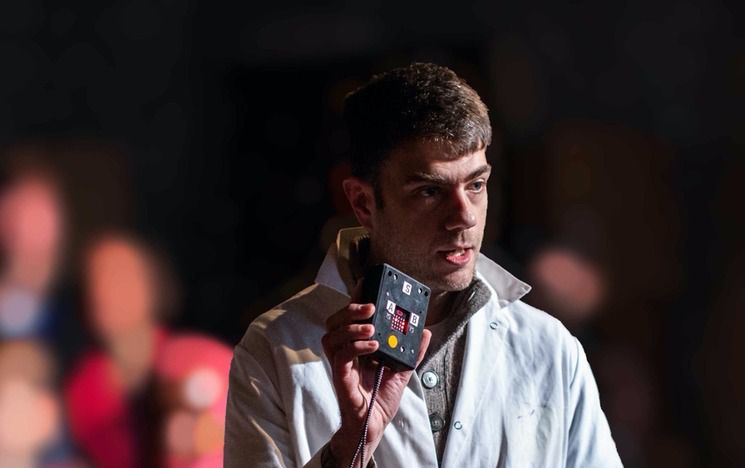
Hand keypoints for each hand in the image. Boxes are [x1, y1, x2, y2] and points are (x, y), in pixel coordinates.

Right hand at [321, 284, 430, 466]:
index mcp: (356, 346)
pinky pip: (340, 357)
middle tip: (370, 306)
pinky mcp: (341, 378)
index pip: (350, 318)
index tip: (366, 285)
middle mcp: (345, 353)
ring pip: (331, 336)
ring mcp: (341, 365)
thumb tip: (425, 332)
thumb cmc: (381, 398)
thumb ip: (413, 351)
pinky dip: (356, 347)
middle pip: (334, 322)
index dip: (354, 300)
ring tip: (372, 327)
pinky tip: (373, 346)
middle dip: (349, 310)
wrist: (375, 425)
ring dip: (351, 327)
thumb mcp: (402, 370)